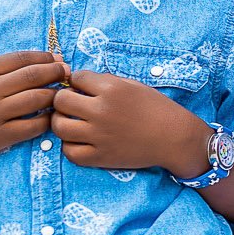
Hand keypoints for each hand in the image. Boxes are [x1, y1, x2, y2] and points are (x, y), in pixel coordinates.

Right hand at [0, 51, 65, 159]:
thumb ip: (13, 67)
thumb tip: (55, 58)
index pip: (22, 58)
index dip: (46, 57)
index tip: (58, 59)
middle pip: (32, 76)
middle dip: (55, 72)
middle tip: (66, 73)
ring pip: (36, 99)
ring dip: (55, 95)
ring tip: (60, 94)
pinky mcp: (0, 135)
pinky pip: (34, 125)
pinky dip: (48, 119)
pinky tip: (51, 115)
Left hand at [51, 70, 210, 173]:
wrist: (174, 137)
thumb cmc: (156, 108)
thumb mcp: (133, 85)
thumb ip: (105, 82)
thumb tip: (79, 82)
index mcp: (112, 89)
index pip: (76, 77)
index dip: (78, 81)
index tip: (84, 88)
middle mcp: (102, 111)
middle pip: (61, 100)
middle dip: (64, 99)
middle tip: (72, 103)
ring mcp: (99, 136)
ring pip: (59, 126)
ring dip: (61, 121)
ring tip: (70, 121)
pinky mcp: (100, 157)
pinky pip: (69, 152)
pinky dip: (69, 146)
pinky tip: (78, 140)